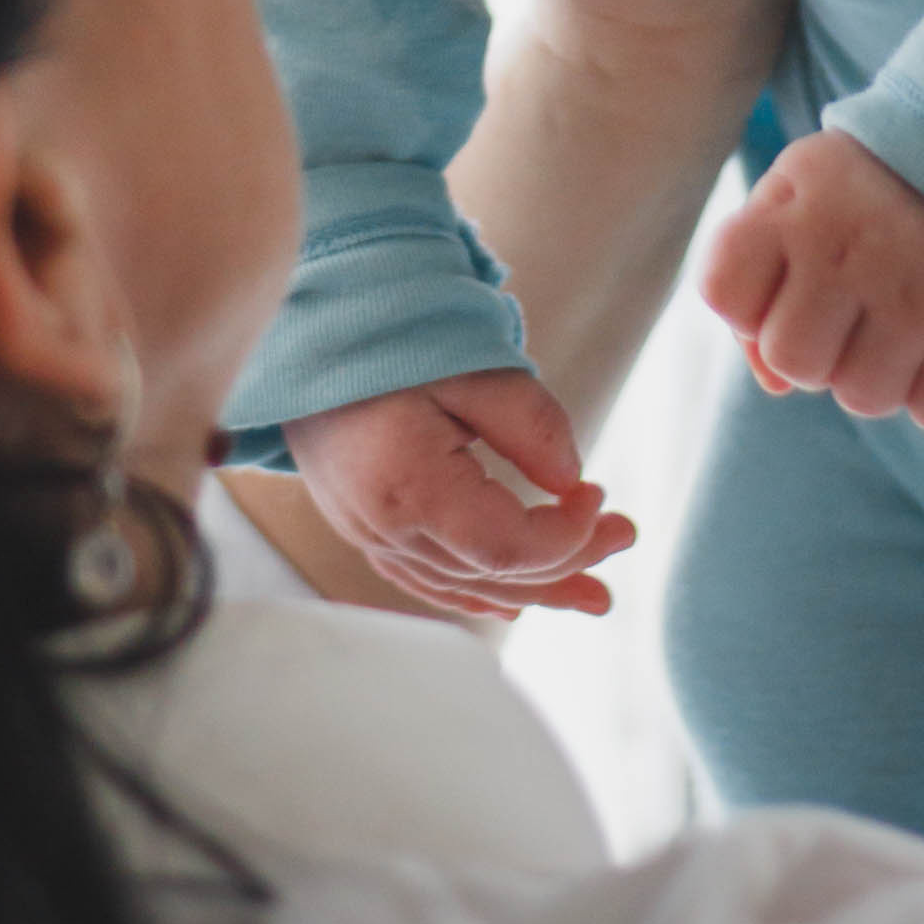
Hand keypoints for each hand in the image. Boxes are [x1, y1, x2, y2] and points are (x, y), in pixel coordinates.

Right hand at [285, 364, 637, 622]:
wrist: (297, 324)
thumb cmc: (382, 331)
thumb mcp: (469, 362)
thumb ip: (529, 423)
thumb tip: (573, 481)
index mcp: (407, 487)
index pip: (506, 549)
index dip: (567, 536)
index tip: (600, 492)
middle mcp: (381, 526)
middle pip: (491, 575)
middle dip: (568, 563)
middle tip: (626, 537)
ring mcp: (364, 530)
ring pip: (462, 585)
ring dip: (532, 588)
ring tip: (593, 591)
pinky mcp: (360, 522)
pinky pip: (426, 576)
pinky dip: (476, 589)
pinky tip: (512, 599)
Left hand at [701, 127, 923, 427]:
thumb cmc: (869, 189)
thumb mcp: (798, 198)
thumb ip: (757, 282)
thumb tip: (773, 383)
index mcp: (796, 209)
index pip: (724, 293)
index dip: (750, 300)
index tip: (789, 272)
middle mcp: (852, 251)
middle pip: (792, 362)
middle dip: (816, 346)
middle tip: (853, 304)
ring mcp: (920, 296)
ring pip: (863, 399)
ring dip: (877, 371)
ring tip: (902, 314)